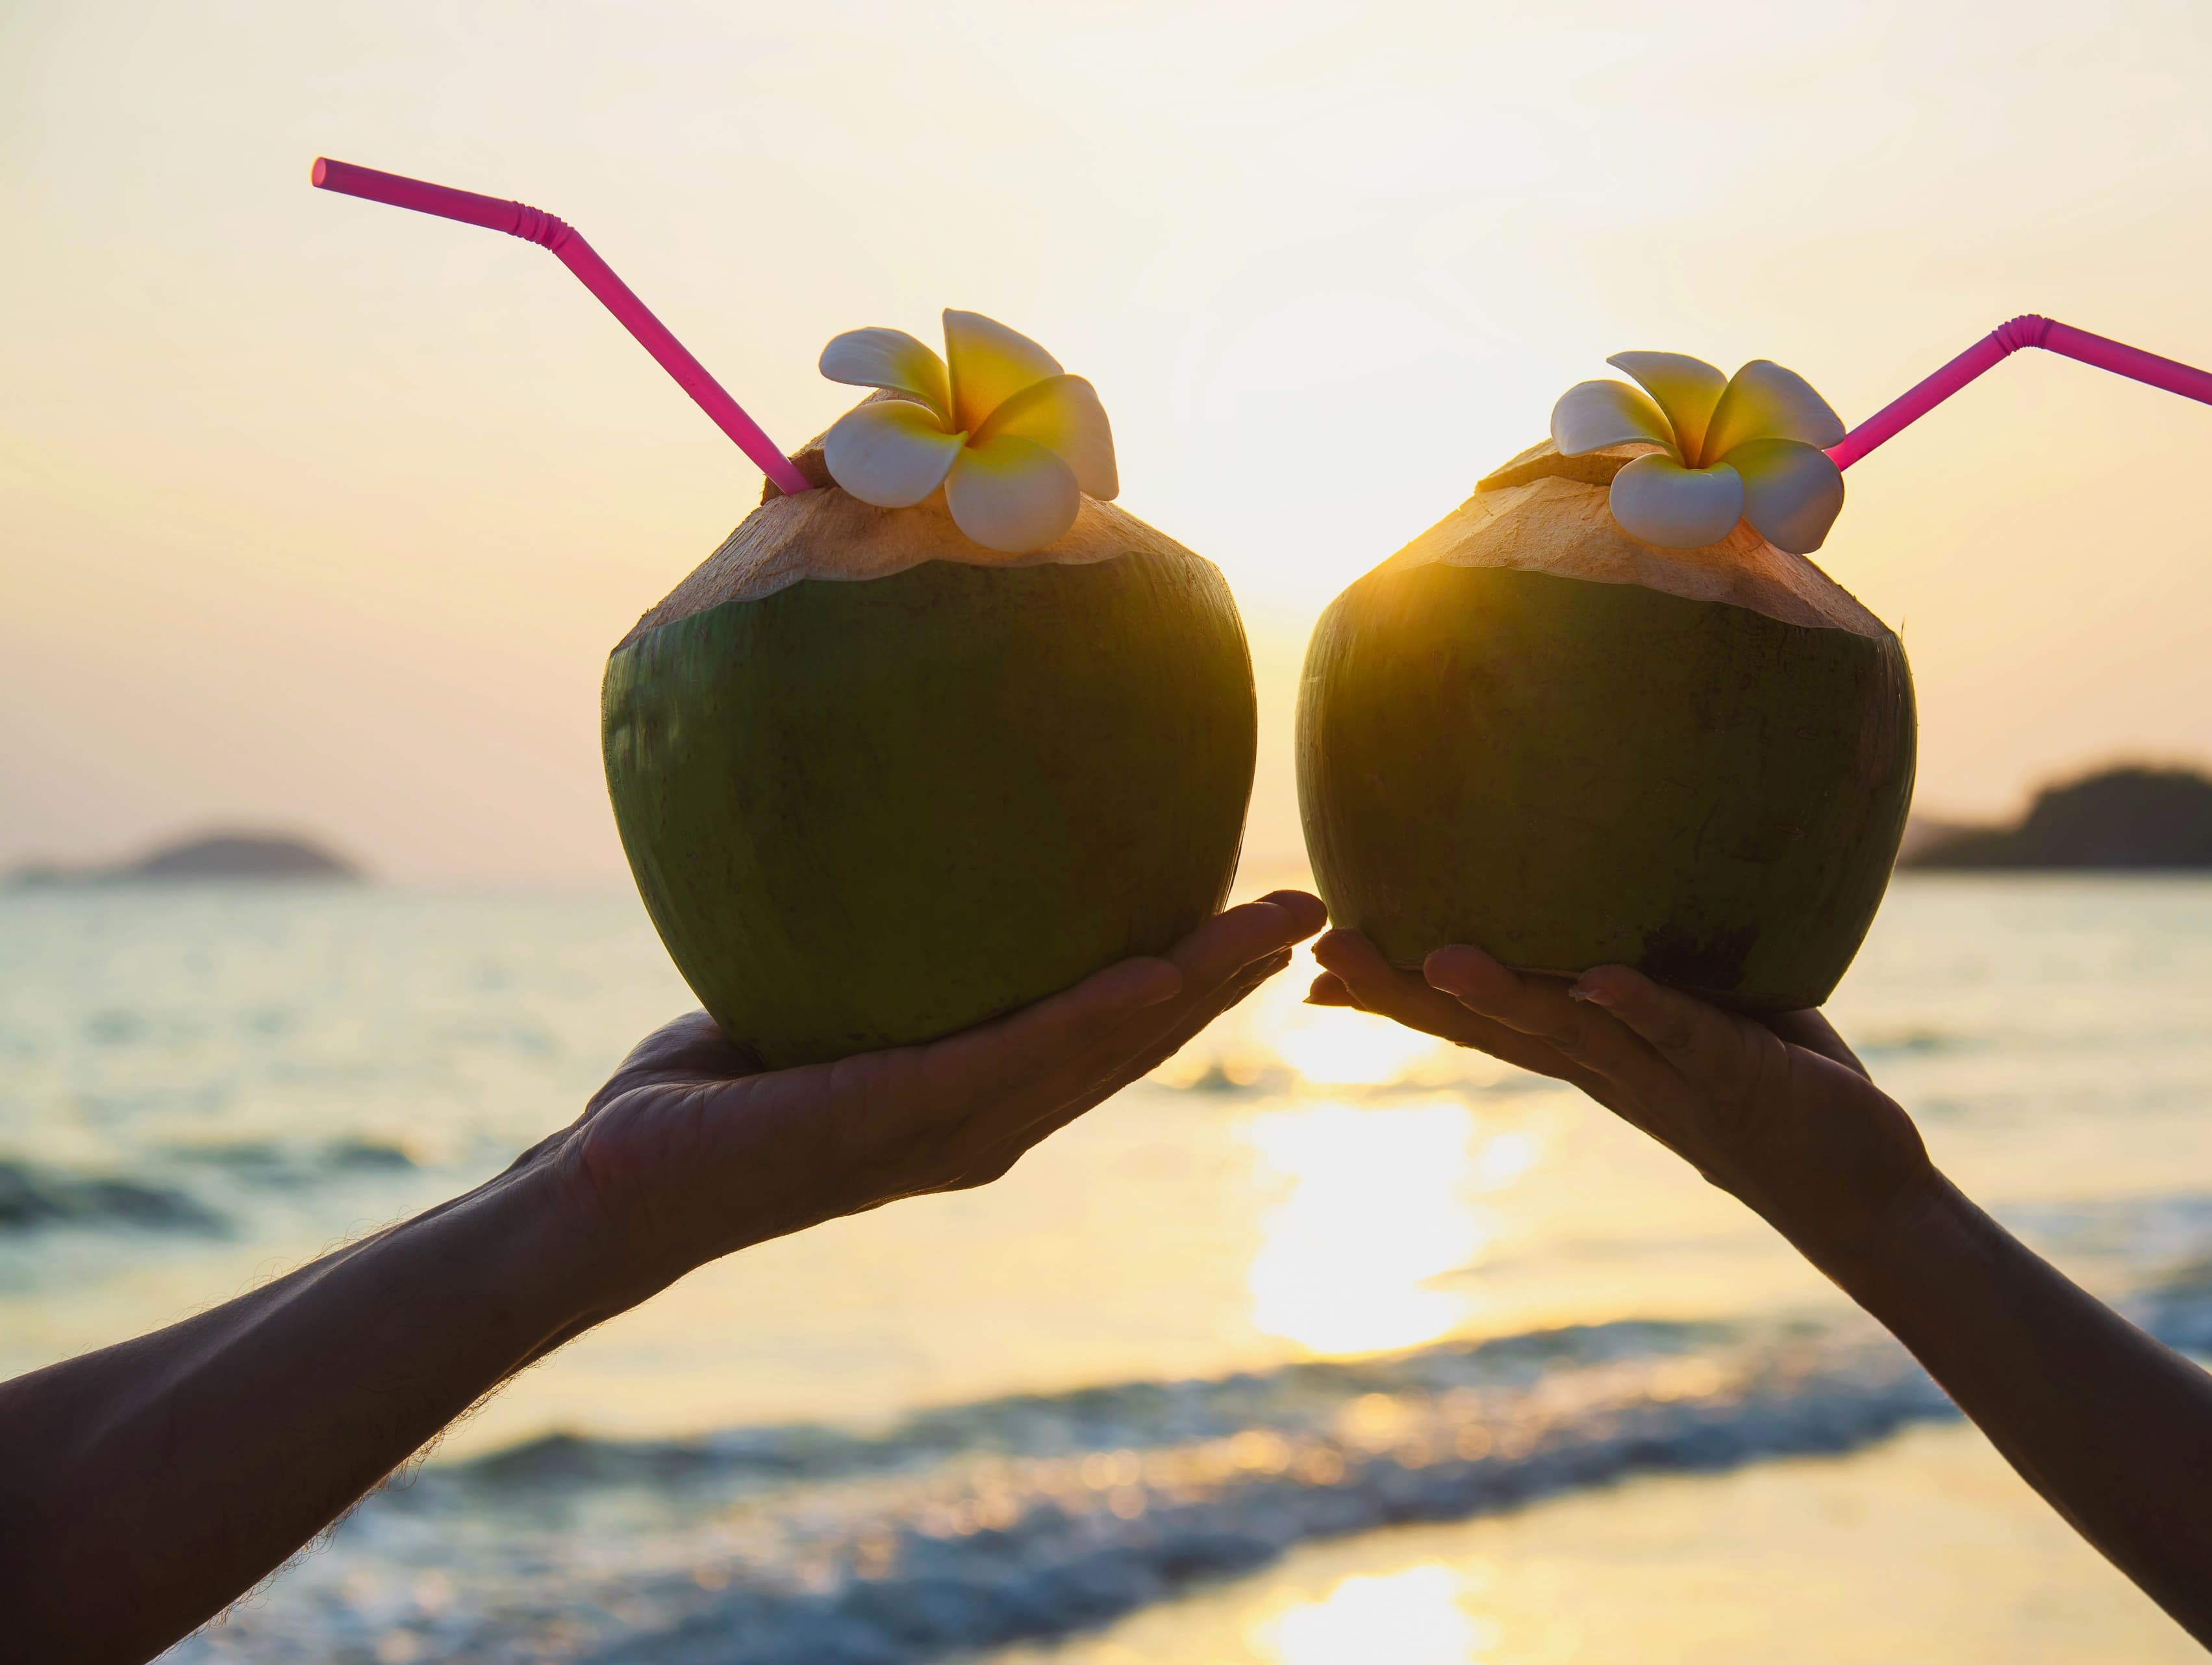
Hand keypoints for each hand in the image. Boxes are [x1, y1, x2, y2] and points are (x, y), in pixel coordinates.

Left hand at [542, 891, 1326, 1291]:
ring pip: (1100, 1052)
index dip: (1193, 981)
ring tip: (1269, 932)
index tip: (1260, 922)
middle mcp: (984, 1126)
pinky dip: (1091, 1019)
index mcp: (978, 1102)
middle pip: (1135, 1043)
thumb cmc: (703, 1093)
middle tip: (1315, 911)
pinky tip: (1153, 975)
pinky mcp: (892, 1119)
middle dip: (1228, 981)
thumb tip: (896, 831)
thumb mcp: (812, 998)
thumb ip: (875, 944)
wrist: (616, 1186)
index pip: (1108, 1034)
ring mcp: (947, 1132)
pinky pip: (1010, 1060)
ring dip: (1194, 992)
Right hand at [1307, 931, 1933, 1272]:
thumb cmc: (1774, 1088)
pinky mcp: (1741, 1075)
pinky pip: (1685, 1035)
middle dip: (1411, 992)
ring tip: (1441, 958)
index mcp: (1592, 1058)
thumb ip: (1637, 973)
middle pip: (1496, 1028)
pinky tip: (1601, 980)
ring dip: (1507, 997)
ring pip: (1573, 1035)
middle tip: (1328, 952)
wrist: (1860, 1190)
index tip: (1316, 969)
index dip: (1398, 998)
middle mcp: (1612, 1072)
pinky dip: (1644, 1007)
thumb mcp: (1690, 1022)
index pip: (1477, 1023)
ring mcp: (1672, 1078)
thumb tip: (1594, 904)